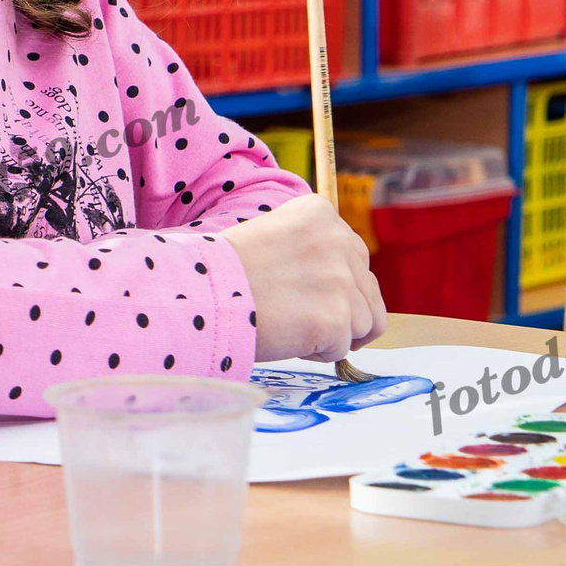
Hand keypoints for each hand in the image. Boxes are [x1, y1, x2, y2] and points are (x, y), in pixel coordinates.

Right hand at [220, 194, 387, 362]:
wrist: (198, 295)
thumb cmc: (223, 273)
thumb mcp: (272, 237)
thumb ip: (312, 250)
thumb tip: (343, 287)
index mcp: (320, 213)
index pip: (354, 258)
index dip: (328, 283)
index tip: (294, 288)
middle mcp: (338, 240)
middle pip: (367, 291)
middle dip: (340, 310)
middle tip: (295, 314)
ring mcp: (341, 280)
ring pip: (364, 323)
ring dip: (332, 333)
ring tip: (290, 325)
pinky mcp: (337, 318)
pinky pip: (343, 349)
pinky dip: (317, 352)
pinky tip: (286, 337)